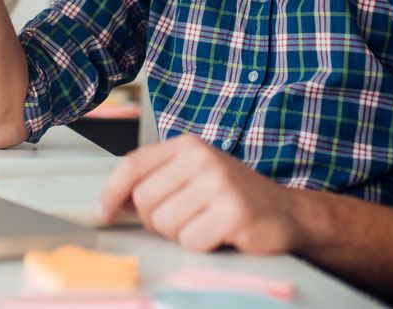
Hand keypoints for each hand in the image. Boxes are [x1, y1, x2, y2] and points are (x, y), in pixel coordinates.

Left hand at [99, 134, 304, 254]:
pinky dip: (202, 245)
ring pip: (165, 225)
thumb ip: (157, 181)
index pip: (132, 165)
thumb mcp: (194, 176)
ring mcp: (218, 184)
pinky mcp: (233, 212)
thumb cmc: (234, 197)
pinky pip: (191, 241)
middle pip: (145, 202)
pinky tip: (221, 233)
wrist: (288, 213)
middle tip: (187, 218)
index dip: (112, 192)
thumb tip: (112, 204)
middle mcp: (202, 158)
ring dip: (182, 234)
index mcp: (187, 146)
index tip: (104, 212)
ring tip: (206, 223)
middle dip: (158, 221)